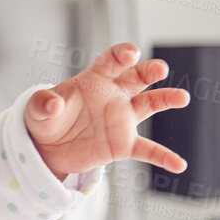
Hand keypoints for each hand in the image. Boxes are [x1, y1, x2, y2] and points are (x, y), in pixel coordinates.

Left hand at [25, 42, 189, 177]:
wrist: (48, 148)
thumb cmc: (46, 120)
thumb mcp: (37, 110)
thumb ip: (43, 103)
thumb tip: (52, 104)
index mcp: (94, 80)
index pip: (111, 61)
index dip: (122, 55)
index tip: (131, 54)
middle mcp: (114, 95)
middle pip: (136, 78)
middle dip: (149, 71)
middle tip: (160, 69)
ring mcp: (122, 119)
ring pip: (150, 105)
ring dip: (166, 99)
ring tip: (182, 97)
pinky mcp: (123, 144)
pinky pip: (147, 150)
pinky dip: (163, 157)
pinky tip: (179, 164)